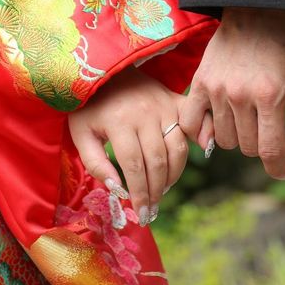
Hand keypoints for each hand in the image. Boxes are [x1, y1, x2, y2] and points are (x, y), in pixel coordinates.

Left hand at [68, 66, 200, 224]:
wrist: (108, 70)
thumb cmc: (91, 106)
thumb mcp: (81, 133)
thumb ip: (95, 163)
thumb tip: (117, 189)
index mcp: (119, 122)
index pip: (134, 166)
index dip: (139, 193)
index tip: (140, 213)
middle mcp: (145, 114)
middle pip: (158, 161)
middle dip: (156, 191)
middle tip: (152, 210)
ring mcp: (164, 106)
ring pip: (178, 148)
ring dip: (173, 175)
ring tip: (162, 190)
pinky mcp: (176, 100)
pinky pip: (195, 122)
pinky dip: (203, 137)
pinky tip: (202, 152)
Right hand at [180, 7, 284, 178]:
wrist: (257, 10)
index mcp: (270, 96)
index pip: (270, 150)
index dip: (278, 168)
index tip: (282, 171)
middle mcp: (240, 95)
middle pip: (247, 147)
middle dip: (261, 145)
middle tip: (267, 127)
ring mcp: (216, 89)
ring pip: (223, 139)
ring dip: (237, 137)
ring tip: (245, 119)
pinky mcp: (199, 83)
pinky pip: (192, 123)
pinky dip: (202, 132)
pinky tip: (215, 126)